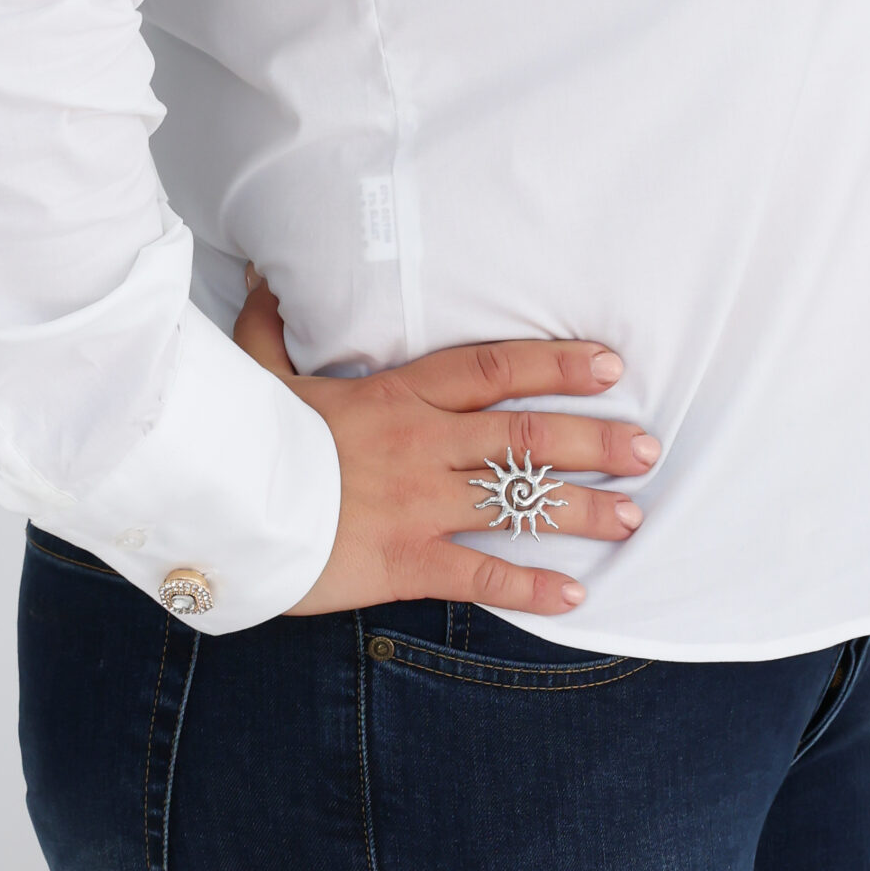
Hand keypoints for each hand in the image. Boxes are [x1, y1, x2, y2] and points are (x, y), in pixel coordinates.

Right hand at [233, 266, 657, 616]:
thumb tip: (262, 274)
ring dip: (582, 511)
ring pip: (516, 503)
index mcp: (399, 394)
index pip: (494, 369)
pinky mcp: (404, 560)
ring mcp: (418, 503)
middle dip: (594, 440)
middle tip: (647, 447)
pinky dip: (529, 587)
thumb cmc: (245, 435)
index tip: (608, 364)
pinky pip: (480, 576)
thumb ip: (270, 327)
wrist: (222, 502)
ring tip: (633, 517)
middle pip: (524, 435)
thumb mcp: (258, 371)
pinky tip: (573, 596)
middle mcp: (422, 443)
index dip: (556, 365)